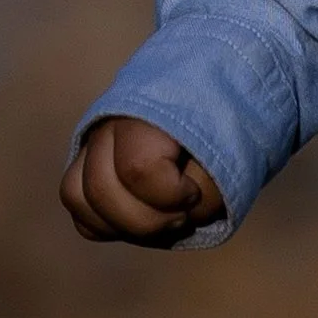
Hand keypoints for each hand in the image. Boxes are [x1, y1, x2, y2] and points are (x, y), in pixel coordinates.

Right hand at [60, 115, 223, 247]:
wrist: (223, 91)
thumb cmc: (234, 121)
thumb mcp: (239, 148)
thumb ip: (212, 183)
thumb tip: (183, 214)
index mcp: (148, 108)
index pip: (138, 168)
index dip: (171, 195)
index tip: (194, 191)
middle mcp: (110, 123)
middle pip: (101, 190)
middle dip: (147, 220)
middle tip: (182, 214)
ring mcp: (95, 143)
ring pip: (77, 196)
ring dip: (122, 225)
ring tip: (162, 220)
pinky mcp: (89, 166)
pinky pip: (80, 209)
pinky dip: (107, 226)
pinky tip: (143, 221)